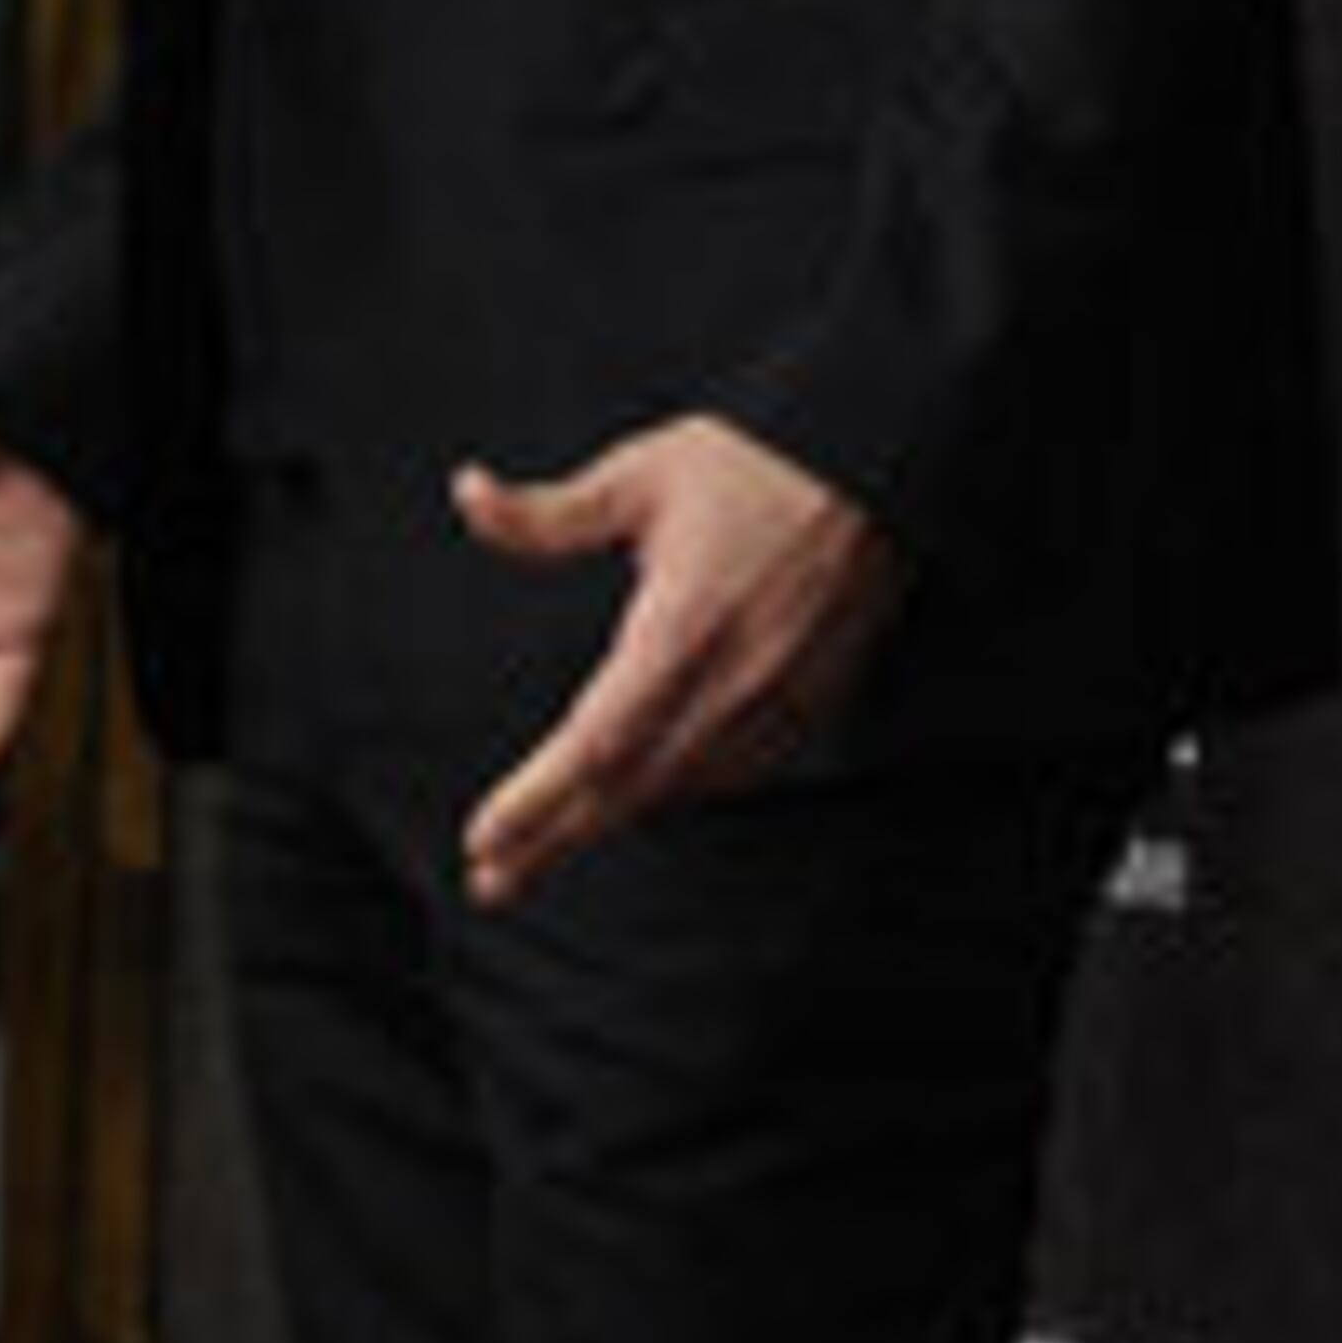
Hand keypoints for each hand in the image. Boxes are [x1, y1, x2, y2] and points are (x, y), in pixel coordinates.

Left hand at [452, 413, 901, 907]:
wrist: (872, 464)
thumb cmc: (753, 464)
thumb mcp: (640, 474)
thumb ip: (550, 511)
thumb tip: (469, 494)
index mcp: (681, 628)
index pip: (594, 743)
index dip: (537, 801)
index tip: (482, 838)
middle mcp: (731, 680)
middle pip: (630, 788)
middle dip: (555, 838)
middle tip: (492, 879)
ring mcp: (775, 700)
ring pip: (681, 787)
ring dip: (612, 820)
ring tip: (545, 849)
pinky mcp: (808, 702)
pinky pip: (734, 772)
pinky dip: (677, 792)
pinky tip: (639, 799)